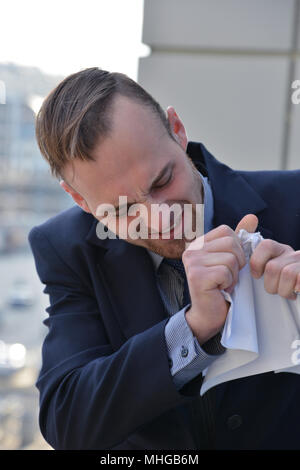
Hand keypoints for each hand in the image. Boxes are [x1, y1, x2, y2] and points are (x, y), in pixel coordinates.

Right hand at [183, 214, 257, 344]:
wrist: (209, 314)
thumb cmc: (220, 287)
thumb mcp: (231, 259)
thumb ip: (239, 238)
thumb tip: (252, 217)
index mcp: (198, 243)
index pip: (226, 231)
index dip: (236, 248)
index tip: (229, 264)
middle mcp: (191, 250)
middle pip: (230, 243)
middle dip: (237, 262)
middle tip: (226, 276)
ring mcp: (192, 262)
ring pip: (230, 258)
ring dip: (233, 274)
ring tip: (223, 283)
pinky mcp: (197, 276)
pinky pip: (226, 272)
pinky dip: (228, 283)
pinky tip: (219, 289)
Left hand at [249, 239, 299, 299]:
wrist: (298, 298)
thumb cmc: (286, 285)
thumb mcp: (272, 272)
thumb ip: (258, 265)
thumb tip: (237, 264)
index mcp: (280, 251)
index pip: (265, 245)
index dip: (257, 262)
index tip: (257, 276)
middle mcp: (293, 254)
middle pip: (272, 266)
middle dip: (270, 285)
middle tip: (277, 290)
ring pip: (286, 273)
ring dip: (283, 290)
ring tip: (287, 293)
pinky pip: (298, 278)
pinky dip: (294, 289)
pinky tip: (296, 292)